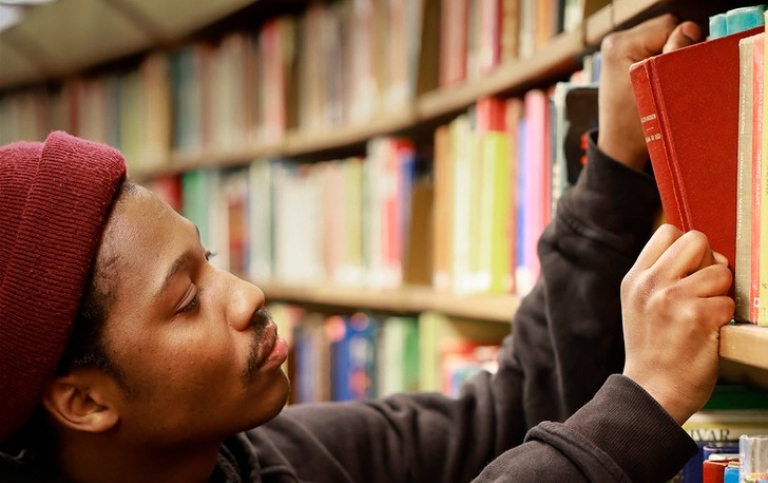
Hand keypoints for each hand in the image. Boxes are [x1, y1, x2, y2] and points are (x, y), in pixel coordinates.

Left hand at [598, 15, 702, 170]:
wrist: (620, 146)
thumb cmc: (636, 128)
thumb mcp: (661, 93)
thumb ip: (675, 58)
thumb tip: (689, 30)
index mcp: (619, 47)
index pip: (669, 27)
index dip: (684, 46)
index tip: (680, 74)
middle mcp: (616, 43)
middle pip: (666, 28)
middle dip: (678, 50)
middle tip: (674, 80)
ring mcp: (619, 49)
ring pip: (664, 37)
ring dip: (672, 56)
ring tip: (667, 82)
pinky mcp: (626, 57)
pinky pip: (656, 47)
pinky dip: (665, 60)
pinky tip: (661, 80)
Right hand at [620, 224, 733, 423]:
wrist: (651, 392)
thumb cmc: (652, 351)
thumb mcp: (638, 306)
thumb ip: (659, 277)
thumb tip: (701, 254)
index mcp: (635, 279)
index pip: (668, 232)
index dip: (688, 248)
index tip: (689, 271)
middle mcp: (650, 283)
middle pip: (696, 240)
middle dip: (708, 262)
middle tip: (702, 290)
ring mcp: (672, 299)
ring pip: (719, 270)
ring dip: (720, 293)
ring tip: (704, 315)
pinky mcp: (696, 318)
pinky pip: (728, 302)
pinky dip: (725, 318)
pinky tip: (708, 333)